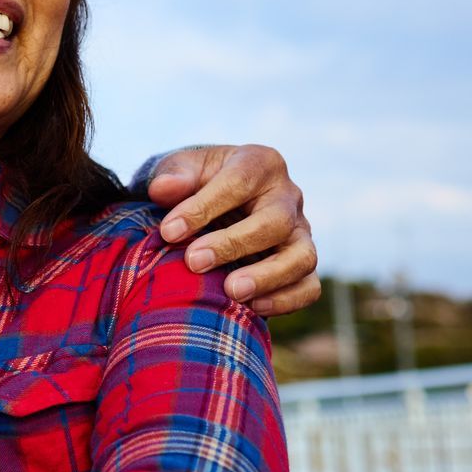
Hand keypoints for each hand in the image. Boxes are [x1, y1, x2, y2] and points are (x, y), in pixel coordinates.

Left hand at [149, 144, 319, 316]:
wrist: (216, 203)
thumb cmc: (197, 182)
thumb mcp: (182, 169)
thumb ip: (173, 174)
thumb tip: (162, 188)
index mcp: (260, 163)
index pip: (238, 182)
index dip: (203, 207)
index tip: (169, 232)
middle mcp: (288, 197)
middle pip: (275, 221)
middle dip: (233, 244)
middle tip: (194, 262)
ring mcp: (301, 232)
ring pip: (302, 256)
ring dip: (267, 277)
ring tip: (231, 291)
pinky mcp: (303, 264)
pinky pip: (309, 287)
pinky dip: (286, 300)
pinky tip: (253, 308)